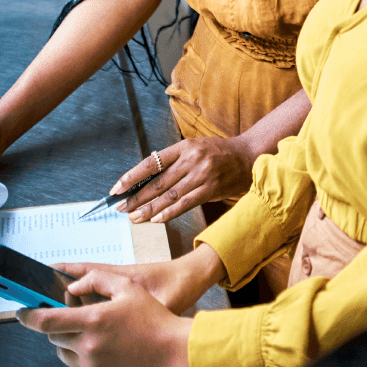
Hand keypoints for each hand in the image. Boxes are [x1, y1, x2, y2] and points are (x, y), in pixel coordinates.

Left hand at [18, 268, 195, 366]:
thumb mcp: (128, 287)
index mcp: (94, 321)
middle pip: (53, 335)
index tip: (20, 311)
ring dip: (66, 339)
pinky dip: (77, 355)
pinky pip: (75, 366)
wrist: (173, 353)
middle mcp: (89, 346)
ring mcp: (92, 366)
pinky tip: (96, 345)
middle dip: (56, 323)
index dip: (28, 316)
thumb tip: (71, 288)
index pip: (46, 321)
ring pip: (62, 351)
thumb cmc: (153, 319)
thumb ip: (96, 279)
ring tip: (88, 330)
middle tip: (73, 314)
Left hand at [113, 136, 255, 223]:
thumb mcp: (195, 149)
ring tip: (134, 218)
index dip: (131, 177)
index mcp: (183, 147)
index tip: (117, 188)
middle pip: (157, 182)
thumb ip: (175, 164)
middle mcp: (191, 159)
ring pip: (169, 195)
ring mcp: (201, 175)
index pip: (151, 163)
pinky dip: (170, 212)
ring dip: (149, 209)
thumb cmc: (218, 153)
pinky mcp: (211, 189)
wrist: (249, 155)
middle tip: (121, 208)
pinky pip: (186, 203)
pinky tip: (157, 219)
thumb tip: (148, 183)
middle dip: (136, 197)